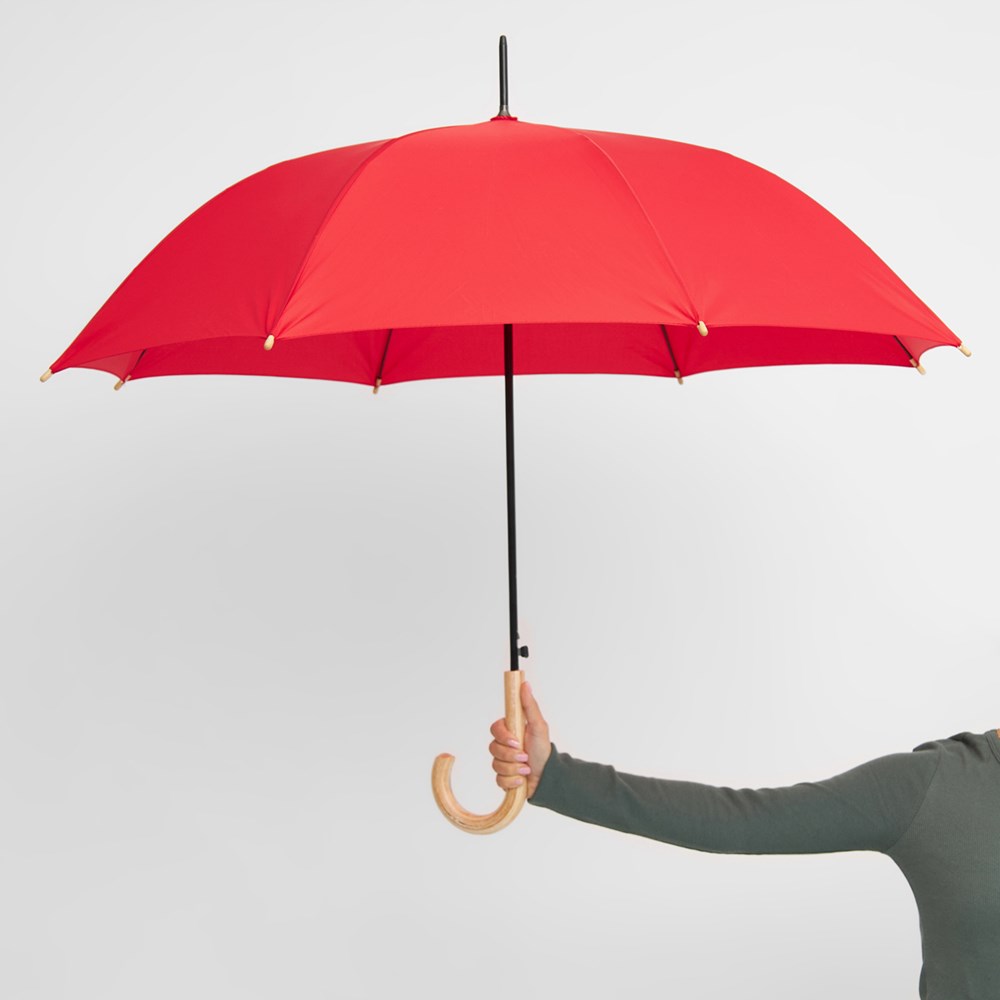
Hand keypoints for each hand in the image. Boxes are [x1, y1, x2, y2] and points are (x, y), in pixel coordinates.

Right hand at [489, 679, 551, 798]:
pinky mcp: (502, 777)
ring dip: (514, 769)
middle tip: (525, 756)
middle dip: (511, 755)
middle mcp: (503, 745)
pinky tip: (521, 780)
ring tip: (526, 769)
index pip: (495, 729)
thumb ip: (530, 706)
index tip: (516, 741)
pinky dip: (512, 781)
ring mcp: (502, 761)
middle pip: (493, 748)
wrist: (547, 777)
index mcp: (510, 731)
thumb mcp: (538, 726)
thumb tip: (525, 684)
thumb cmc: (543, 750)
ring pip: (496, 764)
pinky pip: (499, 779)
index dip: (504, 736)